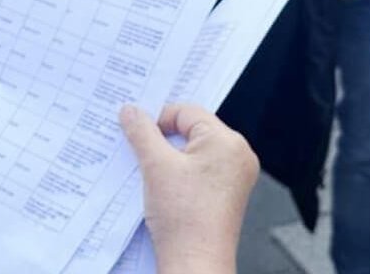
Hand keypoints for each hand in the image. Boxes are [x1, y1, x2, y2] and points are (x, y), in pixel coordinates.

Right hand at [120, 104, 257, 273]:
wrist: (195, 262)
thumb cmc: (185, 219)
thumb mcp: (155, 165)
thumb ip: (142, 131)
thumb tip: (131, 111)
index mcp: (228, 142)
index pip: (187, 112)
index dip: (159, 118)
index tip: (138, 130)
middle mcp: (238, 156)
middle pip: (192, 130)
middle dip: (164, 139)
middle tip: (141, 150)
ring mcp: (235, 176)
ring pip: (194, 151)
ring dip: (169, 157)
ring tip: (152, 172)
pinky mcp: (227, 193)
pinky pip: (200, 170)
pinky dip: (180, 172)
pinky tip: (163, 185)